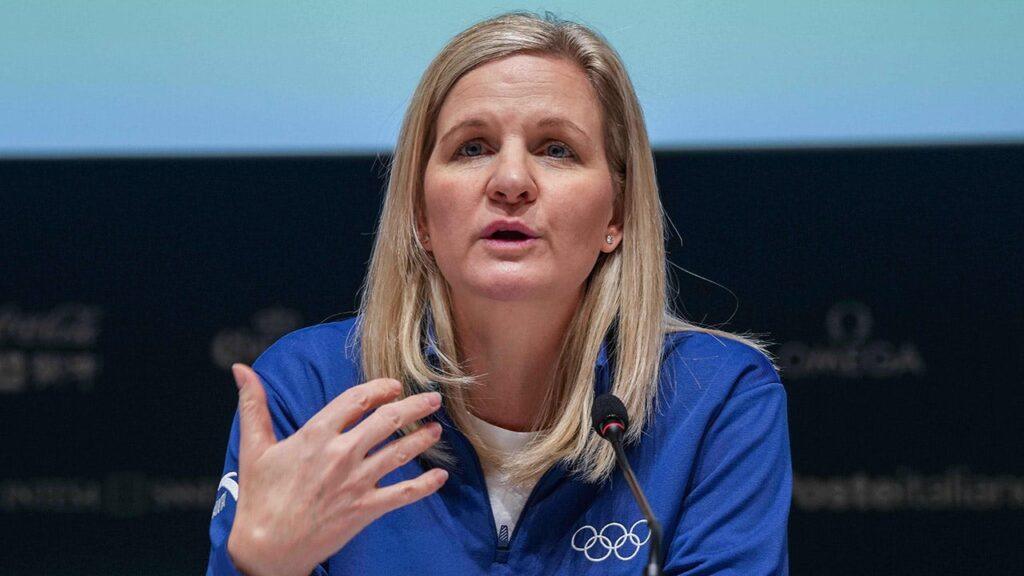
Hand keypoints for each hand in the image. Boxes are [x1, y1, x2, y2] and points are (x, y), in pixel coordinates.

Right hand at [225, 363, 447, 575]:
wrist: (266, 548)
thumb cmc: (261, 497)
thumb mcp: (254, 447)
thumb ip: (253, 405)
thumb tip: (240, 369)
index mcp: (315, 435)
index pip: (357, 399)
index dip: (381, 388)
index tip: (394, 386)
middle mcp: (340, 454)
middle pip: (387, 420)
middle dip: (414, 406)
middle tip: (432, 400)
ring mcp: (356, 482)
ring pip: (400, 452)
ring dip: (423, 439)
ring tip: (437, 429)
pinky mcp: (365, 509)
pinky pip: (403, 494)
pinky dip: (425, 485)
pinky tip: (441, 476)